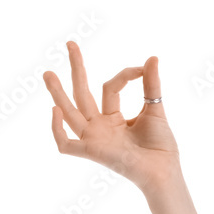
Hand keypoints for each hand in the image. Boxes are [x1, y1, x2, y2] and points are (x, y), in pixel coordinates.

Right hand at [43, 41, 180, 193]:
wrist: (165, 169)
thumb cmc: (161, 145)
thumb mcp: (155, 109)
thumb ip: (150, 85)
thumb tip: (152, 58)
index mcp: (113, 117)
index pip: (110, 87)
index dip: (125, 75)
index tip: (142, 68)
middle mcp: (99, 126)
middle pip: (82, 94)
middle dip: (76, 69)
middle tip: (71, 44)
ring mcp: (94, 138)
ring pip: (70, 113)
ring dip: (58, 93)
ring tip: (48, 73)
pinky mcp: (92, 152)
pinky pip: (66, 144)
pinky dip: (57, 130)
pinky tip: (55, 110)